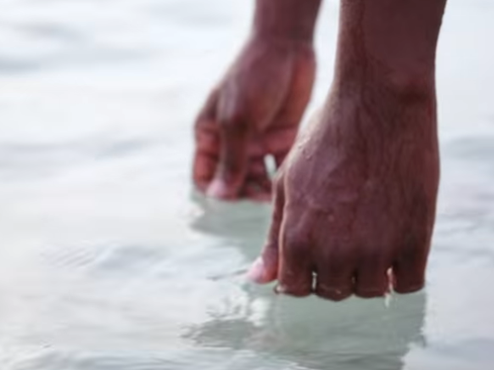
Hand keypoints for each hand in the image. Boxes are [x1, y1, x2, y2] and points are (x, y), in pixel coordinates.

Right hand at [193, 37, 314, 200]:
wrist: (287, 48)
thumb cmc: (253, 79)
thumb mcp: (237, 121)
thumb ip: (230, 160)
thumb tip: (217, 197)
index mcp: (210, 135)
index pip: (205, 175)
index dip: (216, 190)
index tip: (232, 194)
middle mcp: (232, 141)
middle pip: (233, 181)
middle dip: (243, 192)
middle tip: (260, 196)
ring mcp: (257, 141)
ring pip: (256, 178)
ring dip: (263, 189)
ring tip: (275, 194)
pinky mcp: (282, 138)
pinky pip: (279, 167)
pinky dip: (281, 177)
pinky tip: (288, 181)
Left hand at [247, 85, 439, 299]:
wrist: (379, 103)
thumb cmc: (326, 137)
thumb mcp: (288, 184)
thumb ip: (274, 236)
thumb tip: (257, 279)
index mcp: (298, 237)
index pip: (295, 288)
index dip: (302, 273)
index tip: (314, 253)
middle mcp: (335, 251)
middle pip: (333, 292)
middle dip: (334, 272)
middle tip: (344, 237)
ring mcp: (377, 248)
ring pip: (369, 292)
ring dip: (368, 273)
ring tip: (370, 236)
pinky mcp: (416, 239)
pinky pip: (408, 284)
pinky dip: (401, 272)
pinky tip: (396, 244)